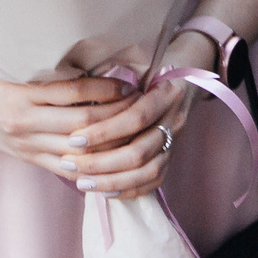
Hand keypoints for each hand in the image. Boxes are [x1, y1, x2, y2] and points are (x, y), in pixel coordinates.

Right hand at [0, 65, 131, 182]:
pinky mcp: (26, 157)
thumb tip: (98, 61)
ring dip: (110, 142)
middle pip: (83, 122)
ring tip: (134, 132)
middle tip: (141, 107)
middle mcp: (24, 119)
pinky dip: (90, 166)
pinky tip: (113, 161)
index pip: (76, 91)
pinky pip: (64, 167)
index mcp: (24, 92)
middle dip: (117, 116)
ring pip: (78, 148)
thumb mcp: (17, 66)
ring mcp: (25, 142)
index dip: (108, 88)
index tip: (130, 83)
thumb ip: (53, 68)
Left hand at [51, 32, 212, 198]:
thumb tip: (71, 104)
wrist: (190, 70)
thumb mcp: (138, 66)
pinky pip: (155, 180)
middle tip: (68, 163)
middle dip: (100, 162)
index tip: (73, 138)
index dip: (103, 132)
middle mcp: (176, 118)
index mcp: (168, 92)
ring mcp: (177, 139)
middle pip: (140, 151)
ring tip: (81, 181)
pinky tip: (105, 191)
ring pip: (147, 170)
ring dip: (111, 180)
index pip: (136, 118)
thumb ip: (112, 85)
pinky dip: (129, 189)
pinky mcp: (174, 155)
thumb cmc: (154, 66)